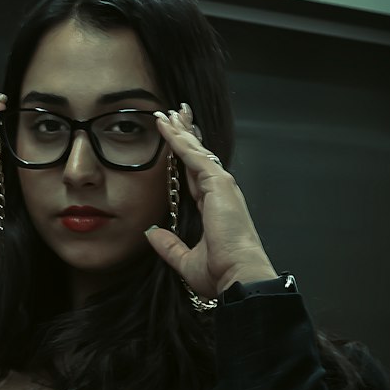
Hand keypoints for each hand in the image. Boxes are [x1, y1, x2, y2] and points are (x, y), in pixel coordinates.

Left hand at [144, 105, 275, 299]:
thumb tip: (151, 233)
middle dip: (185, 135)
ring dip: (180, 131)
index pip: (194, 174)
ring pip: (196, 151)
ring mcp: (222, 185)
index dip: (184, 156)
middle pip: (197, 156)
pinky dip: (180, 139)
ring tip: (168, 113)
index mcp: (214, 207)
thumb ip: (169, 245)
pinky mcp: (219, 183)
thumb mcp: (186, 259)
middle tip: (173, 115)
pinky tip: (168, 126)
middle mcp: (220, 192)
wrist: (238, 276)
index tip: (174, 140)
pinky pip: (194, 155)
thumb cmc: (221, 272)